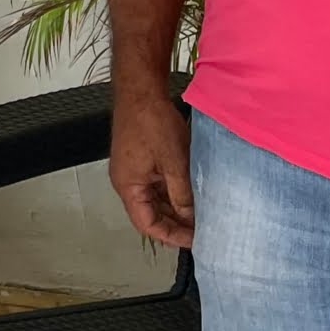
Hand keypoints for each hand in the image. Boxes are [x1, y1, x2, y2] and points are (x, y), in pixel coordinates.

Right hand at [110, 91, 195, 246]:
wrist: (140, 90)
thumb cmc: (151, 121)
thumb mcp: (173, 162)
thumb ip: (181, 195)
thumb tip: (191, 219)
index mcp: (128, 186)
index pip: (147, 225)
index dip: (171, 236)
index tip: (195, 240)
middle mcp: (126, 181)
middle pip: (150, 214)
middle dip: (175, 224)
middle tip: (203, 229)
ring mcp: (132, 170)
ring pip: (154, 200)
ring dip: (175, 208)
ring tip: (200, 213)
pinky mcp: (140, 160)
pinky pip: (156, 185)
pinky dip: (172, 193)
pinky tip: (191, 193)